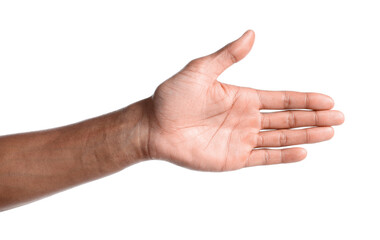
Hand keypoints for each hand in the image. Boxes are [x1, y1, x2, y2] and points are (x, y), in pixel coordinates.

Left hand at [145, 30, 343, 170]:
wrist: (153, 125)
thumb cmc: (173, 96)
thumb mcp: (201, 70)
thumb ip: (228, 55)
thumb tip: (252, 34)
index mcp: (242, 97)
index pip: (282, 99)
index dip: (305, 99)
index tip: (328, 100)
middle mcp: (246, 119)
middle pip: (288, 118)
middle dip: (314, 117)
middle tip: (339, 117)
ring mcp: (241, 139)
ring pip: (281, 137)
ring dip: (306, 135)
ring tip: (330, 133)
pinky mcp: (233, 158)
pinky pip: (263, 158)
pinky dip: (283, 156)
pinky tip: (302, 152)